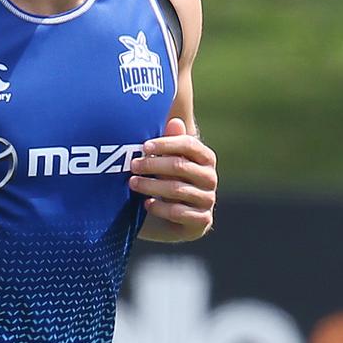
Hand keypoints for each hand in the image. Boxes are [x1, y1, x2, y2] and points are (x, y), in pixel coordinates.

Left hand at [130, 117, 216, 241]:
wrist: (166, 218)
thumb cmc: (164, 179)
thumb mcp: (163, 160)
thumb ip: (167, 142)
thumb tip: (174, 121)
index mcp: (205, 158)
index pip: (189, 145)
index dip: (165, 144)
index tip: (144, 146)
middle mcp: (210, 178)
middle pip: (180, 166)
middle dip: (152, 164)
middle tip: (132, 165)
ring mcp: (208, 200)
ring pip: (177, 189)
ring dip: (151, 186)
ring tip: (132, 183)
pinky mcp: (202, 221)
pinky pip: (179, 212)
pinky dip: (160, 208)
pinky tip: (146, 204)